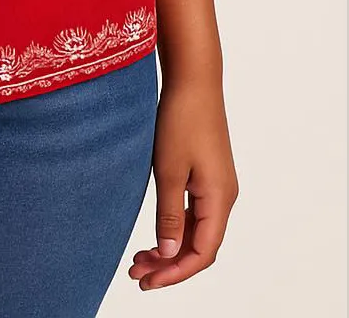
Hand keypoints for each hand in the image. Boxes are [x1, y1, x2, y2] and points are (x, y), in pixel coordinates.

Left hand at [129, 73, 238, 291]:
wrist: (194, 79)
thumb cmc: (181, 119)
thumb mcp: (168, 170)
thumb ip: (169, 215)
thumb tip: (169, 255)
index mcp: (219, 199)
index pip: (202, 253)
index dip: (175, 273)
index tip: (147, 281)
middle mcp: (224, 196)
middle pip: (200, 246)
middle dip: (169, 264)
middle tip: (136, 273)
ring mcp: (217, 185)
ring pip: (197, 230)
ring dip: (170, 247)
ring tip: (139, 258)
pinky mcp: (208, 174)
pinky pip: (195, 213)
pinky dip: (175, 227)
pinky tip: (156, 232)